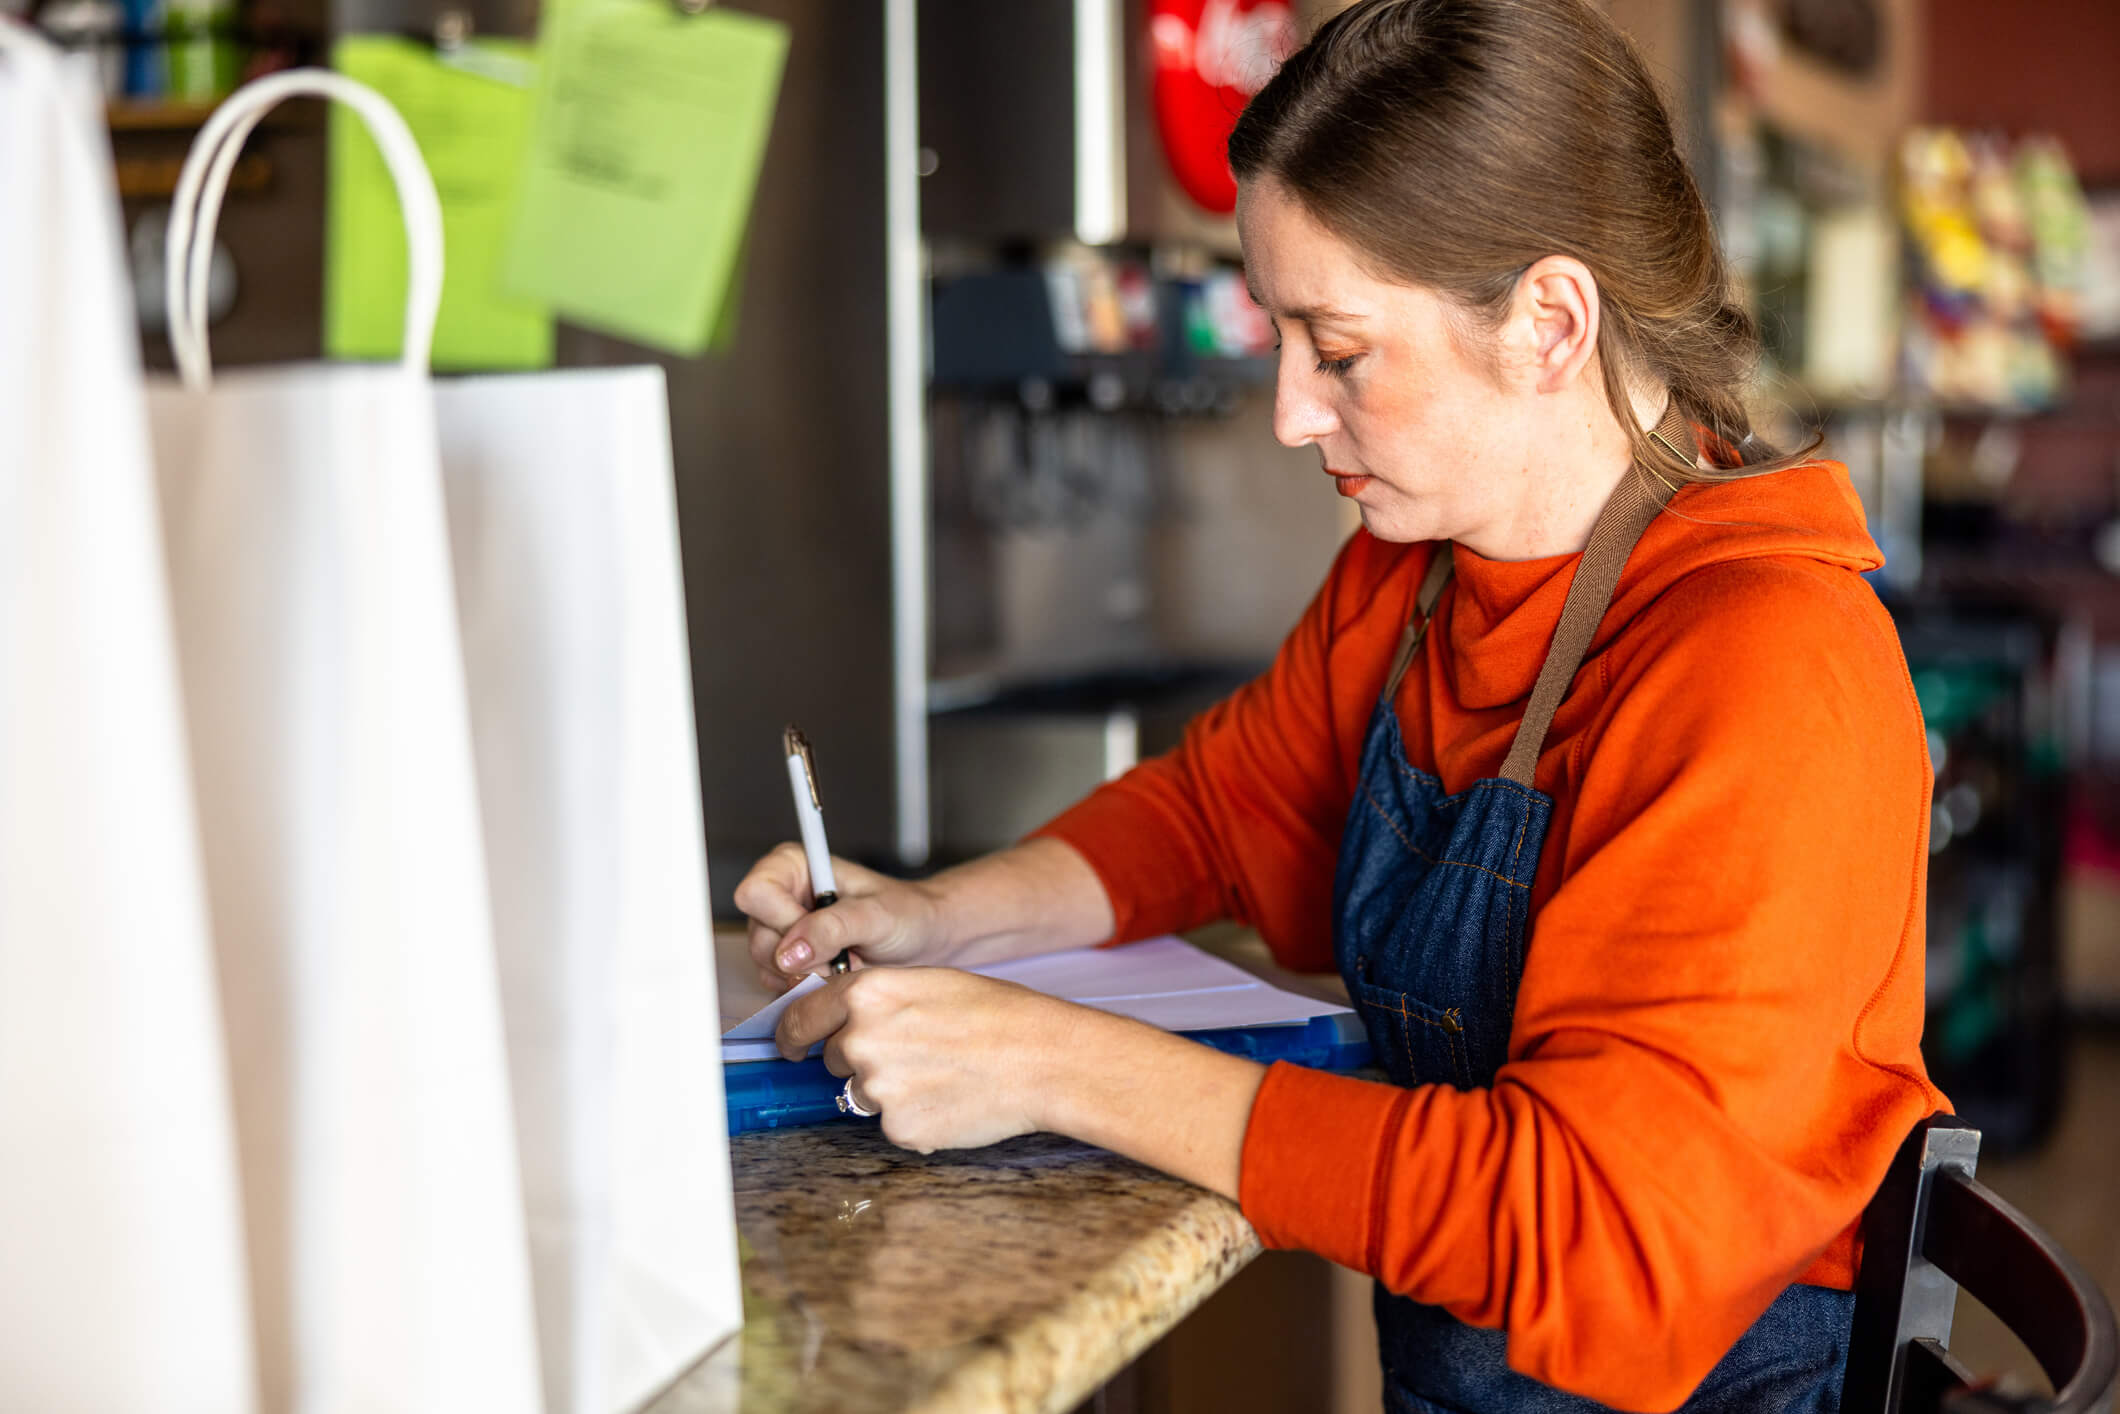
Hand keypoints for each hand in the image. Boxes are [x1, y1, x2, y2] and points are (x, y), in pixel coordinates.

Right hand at [733, 843, 948, 992]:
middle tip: (843, 955)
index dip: (784, 920)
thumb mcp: (876, 915)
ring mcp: (781, 932)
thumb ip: (833, 928)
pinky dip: (810, 988)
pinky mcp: (788, 962)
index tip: (823, 931)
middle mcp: (781, 896)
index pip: (755, 894)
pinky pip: (779, 985)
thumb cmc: (906, 914)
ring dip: (809, 975)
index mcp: (794, 866)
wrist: (924, 939)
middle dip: (802, 957)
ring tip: (846, 962)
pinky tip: (839, 974)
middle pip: (759, 938)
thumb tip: (789, 953)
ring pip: (766, 966)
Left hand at [775, 967, 1072, 1153]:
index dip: (794, 1035)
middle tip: (916, 1054)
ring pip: (862, 1093)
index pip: (801, 1017)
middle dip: (862, 1059)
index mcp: (867, 993)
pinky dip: (915, 1117)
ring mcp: (877, 1088)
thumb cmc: (996, 1015)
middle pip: (834, 1058)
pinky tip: (950, 1098)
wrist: (1041, 1058)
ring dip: (889, 1090)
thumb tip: (843, 1021)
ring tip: (941, 1075)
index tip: (792, 1046)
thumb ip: (877, 1000)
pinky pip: (891, 1124)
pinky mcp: (898, 1128)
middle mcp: (861, 1039)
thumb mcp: (927, 982)